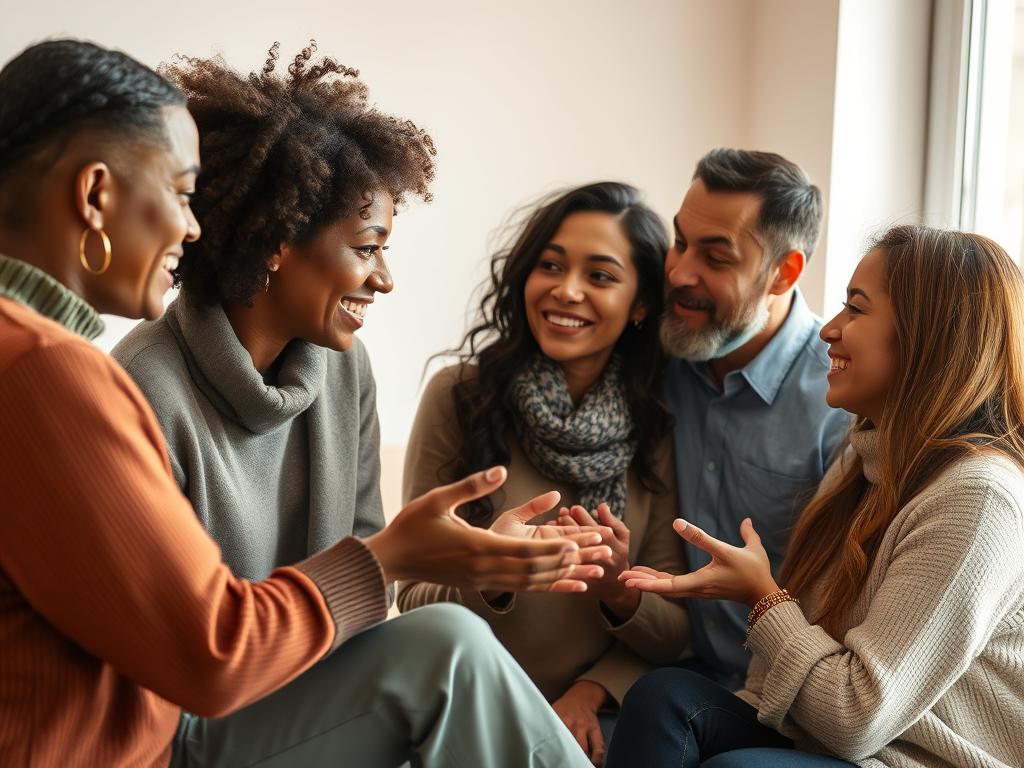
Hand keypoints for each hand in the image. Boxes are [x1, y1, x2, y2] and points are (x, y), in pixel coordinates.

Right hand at [364, 467, 605, 592]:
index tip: (580, 544)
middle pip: (535, 570)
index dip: (554, 550)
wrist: (391, 559)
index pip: (524, 553)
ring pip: (530, 583)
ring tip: (592, 573)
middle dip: (570, 564)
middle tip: (600, 558)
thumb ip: (472, 485)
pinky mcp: (479, 584)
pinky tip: (564, 586)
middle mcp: (485, 569)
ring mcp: (482, 580)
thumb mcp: (440, 499)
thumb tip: (502, 470)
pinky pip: (519, 588)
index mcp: (478, 547)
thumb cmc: (413, 526)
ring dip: (563, 577)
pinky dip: (544, 587)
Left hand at [551, 680, 609, 765]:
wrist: (581, 697)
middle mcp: (571, 725)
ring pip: (584, 749)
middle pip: (570, 747)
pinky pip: (599, 746)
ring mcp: (584, 727)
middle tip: (567, 764)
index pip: (554, 741)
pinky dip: (597, 757)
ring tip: (579, 764)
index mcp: (558, 721)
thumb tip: (536, 740)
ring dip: (582, 759)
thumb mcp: (552, 713)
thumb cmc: (564, 708)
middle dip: (569, 759)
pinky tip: (594, 762)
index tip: (553, 760)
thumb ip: (547, 726)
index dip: (553, 754)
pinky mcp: (595, 729)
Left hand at [558, 503, 639, 620]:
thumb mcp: (622, 539)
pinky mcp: (579, 579)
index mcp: (613, 547)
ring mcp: (590, 570)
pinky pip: (565, 563)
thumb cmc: (618, 557)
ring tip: (555, 523)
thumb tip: (602, 505)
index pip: (596, 529)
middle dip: (570, 524)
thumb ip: (613, 521)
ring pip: (572, 550)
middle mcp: (602, 559)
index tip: (574, 507)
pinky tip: (552, 540)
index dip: (584, 518)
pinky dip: (557, 551)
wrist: (615, 589)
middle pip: (583, 539)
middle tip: (562, 513)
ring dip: (562, 536)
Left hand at [618, 518, 778, 607]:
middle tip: (621, 576)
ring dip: (649, 582)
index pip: (672, 583)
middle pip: (664, 588)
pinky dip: (660, 582)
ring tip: (629, 575)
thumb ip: (719, 535)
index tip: (632, 579)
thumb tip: (705, 519)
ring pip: (668, 588)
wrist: (763, 594)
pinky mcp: (700, 589)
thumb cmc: (754, 570)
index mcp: (705, 580)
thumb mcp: (739, 550)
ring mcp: (699, 590)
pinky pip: (675, 587)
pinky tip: (649, 576)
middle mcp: (698, 588)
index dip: (651, 582)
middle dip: (642, 582)